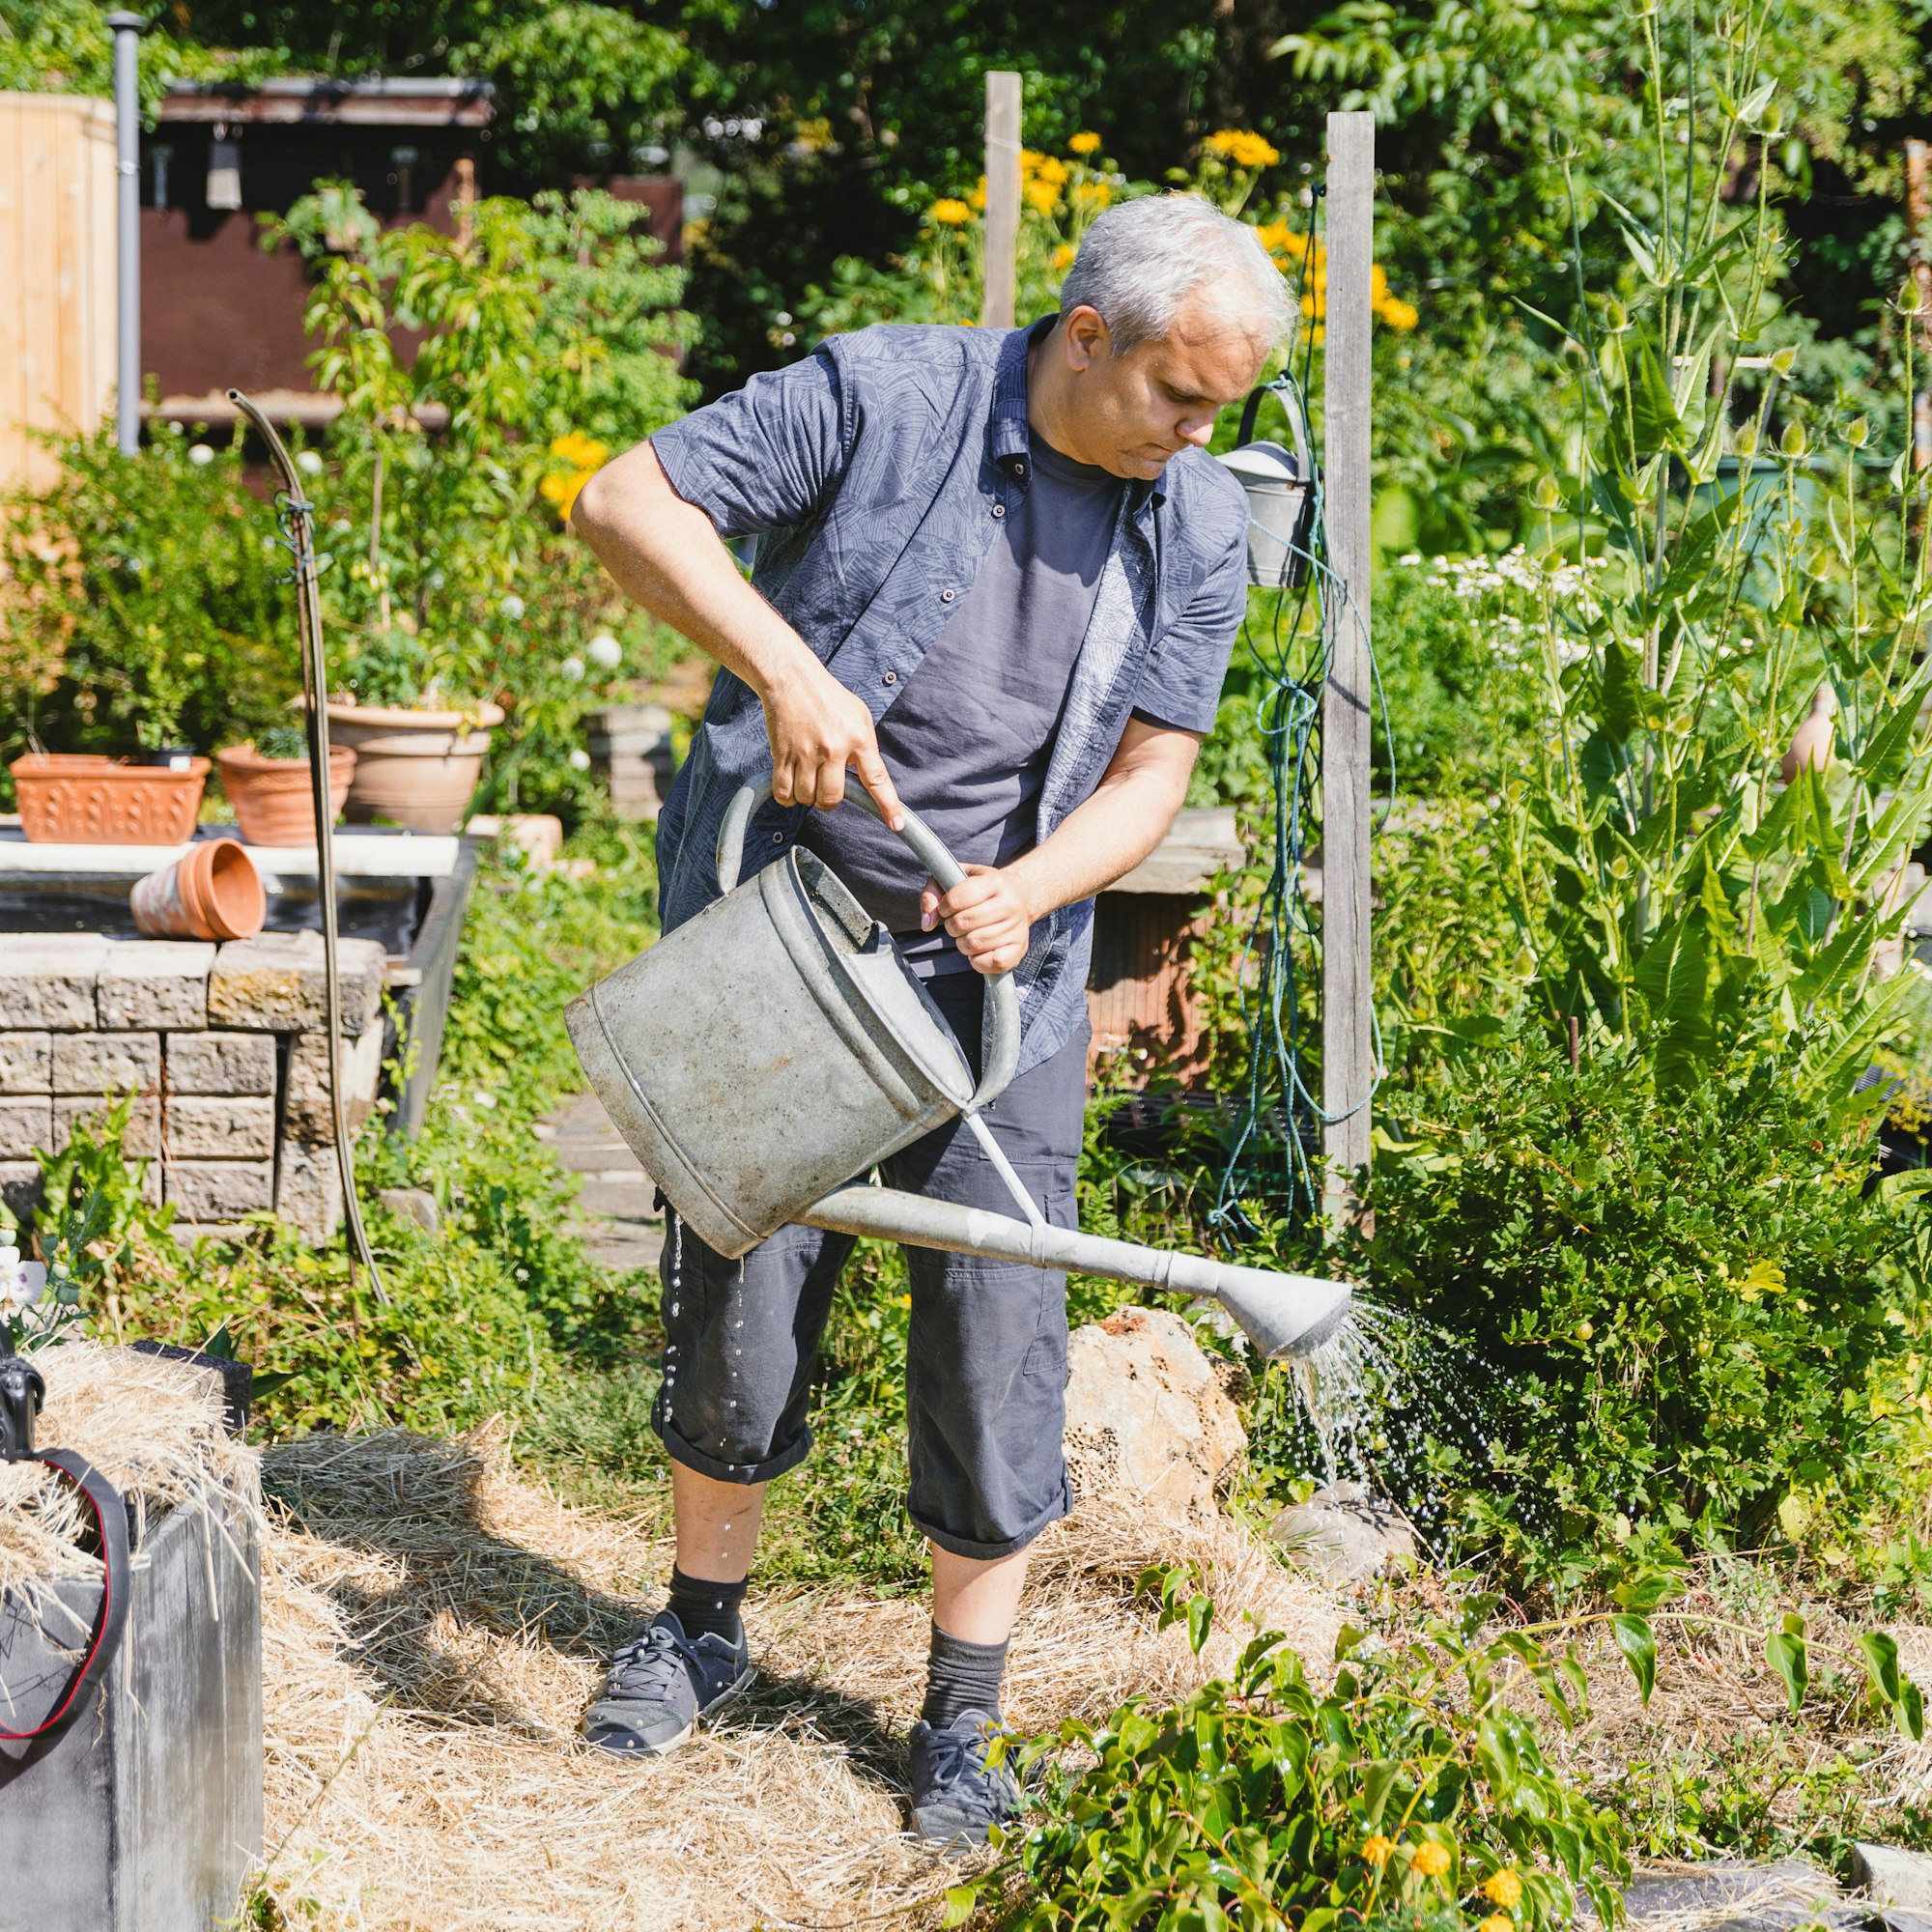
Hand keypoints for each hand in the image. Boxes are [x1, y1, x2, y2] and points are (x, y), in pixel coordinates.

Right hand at [763, 661, 903, 826]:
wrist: (793, 678)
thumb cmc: (829, 697)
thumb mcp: (860, 716)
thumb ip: (866, 748)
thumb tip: (868, 779)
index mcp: (858, 739)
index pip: (877, 779)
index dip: (888, 805)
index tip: (896, 824)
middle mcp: (834, 748)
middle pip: (831, 798)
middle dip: (829, 802)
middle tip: (826, 788)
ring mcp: (807, 752)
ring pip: (806, 797)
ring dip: (807, 797)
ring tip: (808, 780)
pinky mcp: (783, 753)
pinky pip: (784, 792)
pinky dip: (787, 797)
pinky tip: (791, 787)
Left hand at [922, 865, 1035, 975]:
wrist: (1019, 896)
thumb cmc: (981, 888)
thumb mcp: (955, 877)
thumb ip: (932, 894)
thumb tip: (928, 923)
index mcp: (994, 882)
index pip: (955, 899)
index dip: (944, 907)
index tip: (948, 908)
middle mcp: (1010, 903)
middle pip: (962, 923)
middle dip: (952, 926)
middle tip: (958, 923)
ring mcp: (1017, 926)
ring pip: (974, 944)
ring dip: (962, 943)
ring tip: (969, 934)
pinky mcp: (1021, 947)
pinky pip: (994, 962)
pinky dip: (978, 961)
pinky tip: (978, 951)